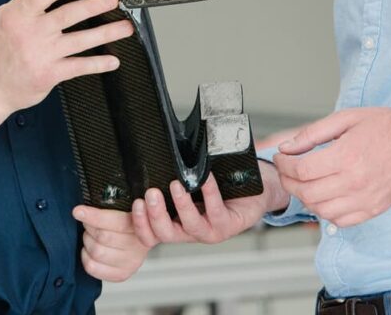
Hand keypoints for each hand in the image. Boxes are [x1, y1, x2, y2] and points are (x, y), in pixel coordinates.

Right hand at [0, 0, 133, 112]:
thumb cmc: (1, 46)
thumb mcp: (5, 17)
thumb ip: (28, 1)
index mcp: (19, 15)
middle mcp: (31, 33)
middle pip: (67, 15)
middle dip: (93, 5)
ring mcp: (42, 54)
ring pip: (80, 40)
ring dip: (106, 33)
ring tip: (126, 26)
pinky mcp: (50, 74)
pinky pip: (79, 66)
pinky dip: (98, 64)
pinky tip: (113, 60)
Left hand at [73, 205, 150, 281]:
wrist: (143, 238)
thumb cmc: (132, 218)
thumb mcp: (130, 205)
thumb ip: (117, 201)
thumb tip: (93, 197)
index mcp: (142, 224)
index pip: (116, 222)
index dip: (96, 216)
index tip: (78, 211)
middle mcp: (138, 245)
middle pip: (102, 236)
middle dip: (89, 224)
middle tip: (87, 218)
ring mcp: (131, 262)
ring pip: (96, 251)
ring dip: (87, 239)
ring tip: (90, 233)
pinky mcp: (121, 274)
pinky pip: (93, 267)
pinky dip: (85, 255)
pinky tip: (89, 248)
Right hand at [131, 165, 285, 246]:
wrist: (255, 191)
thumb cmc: (221, 184)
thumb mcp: (191, 181)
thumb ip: (173, 176)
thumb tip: (153, 155)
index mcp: (177, 222)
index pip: (151, 233)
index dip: (140, 224)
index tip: (135, 202)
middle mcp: (191, 230)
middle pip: (165, 234)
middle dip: (155, 215)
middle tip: (151, 193)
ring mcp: (210, 231)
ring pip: (189, 226)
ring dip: (180, 205)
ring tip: (176, 185)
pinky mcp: (229, 225)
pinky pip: (215, 211)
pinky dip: (209, 193)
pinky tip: (205, 178)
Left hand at [274, 107, 390, 227]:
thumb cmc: (385, 127)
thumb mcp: (346, 118)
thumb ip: (313, 133)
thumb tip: (287, 147)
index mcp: (346, 156)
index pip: (302, 170)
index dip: (284, 165)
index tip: (281, 158)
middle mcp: (355, 182)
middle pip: (307, 193)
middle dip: (288, 182)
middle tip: (286, 171)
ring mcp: (365, 199)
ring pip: (321, 210)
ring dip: (305, 198)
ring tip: (303, 183)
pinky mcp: (373, 209)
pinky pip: (341, 221)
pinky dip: (325, 212)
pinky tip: (323, 197)